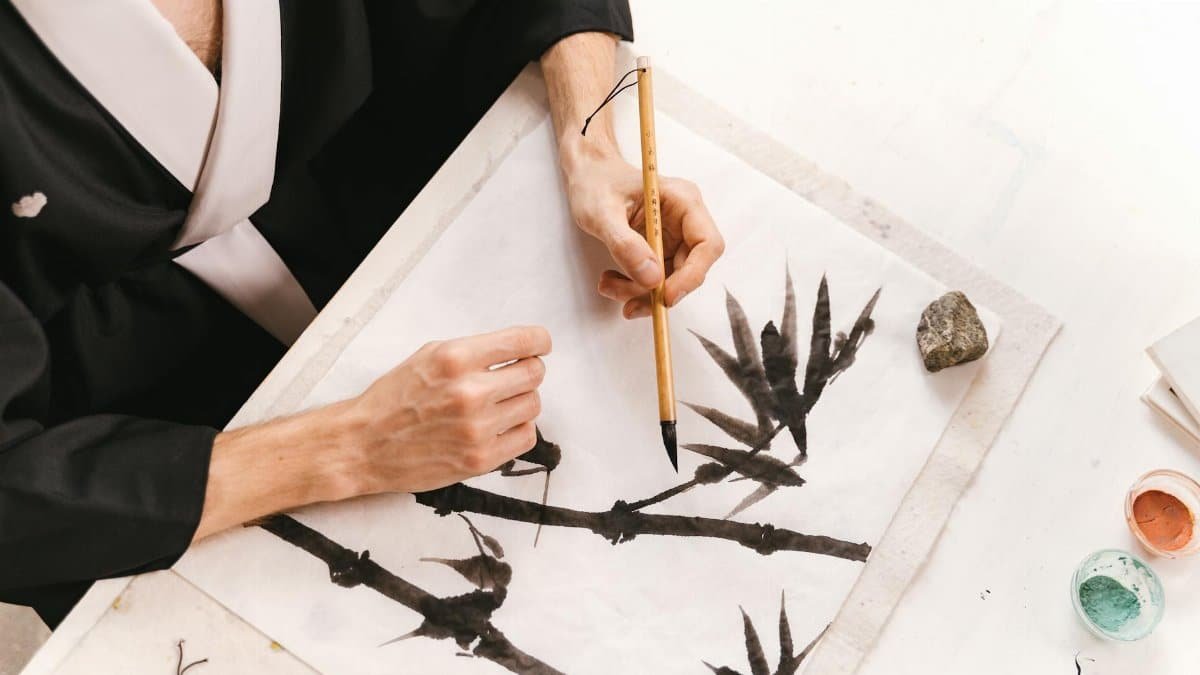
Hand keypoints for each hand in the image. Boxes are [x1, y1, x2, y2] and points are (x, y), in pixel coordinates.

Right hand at [346, 325, 551, 493]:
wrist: (363, 444)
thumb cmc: (395, 398)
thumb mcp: (429, 355)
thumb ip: (474, 352)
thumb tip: (519, 349)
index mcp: (456, 358)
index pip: (524, 342)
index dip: (539, 342)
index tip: (539, 346)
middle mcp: (470, 391)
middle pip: (534, 373)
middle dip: (529, 371)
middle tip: (514, 376)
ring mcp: (477, 428)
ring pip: (533, 405)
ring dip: (522, 401)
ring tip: (499, 404)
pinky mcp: (480, 459)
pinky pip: (526, 437)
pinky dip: (518, 428)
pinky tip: (499, 425)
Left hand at [562, 144, 724, 318]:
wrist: (587, 174)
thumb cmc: (596, 182)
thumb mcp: (602, 212)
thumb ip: (625, 245)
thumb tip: (651, 278)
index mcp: (683, 201)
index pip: (707, 245)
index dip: (692, 275)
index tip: (666, 296)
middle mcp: (685, 220)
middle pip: (691, 268)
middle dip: (661, 291)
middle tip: (630, 304)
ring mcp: (673, 236)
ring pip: (671, 279)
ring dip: (642, 293)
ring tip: (609, 286)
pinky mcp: (660, 249)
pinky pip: (656, 278)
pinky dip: (635, 287)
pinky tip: (612, 282)